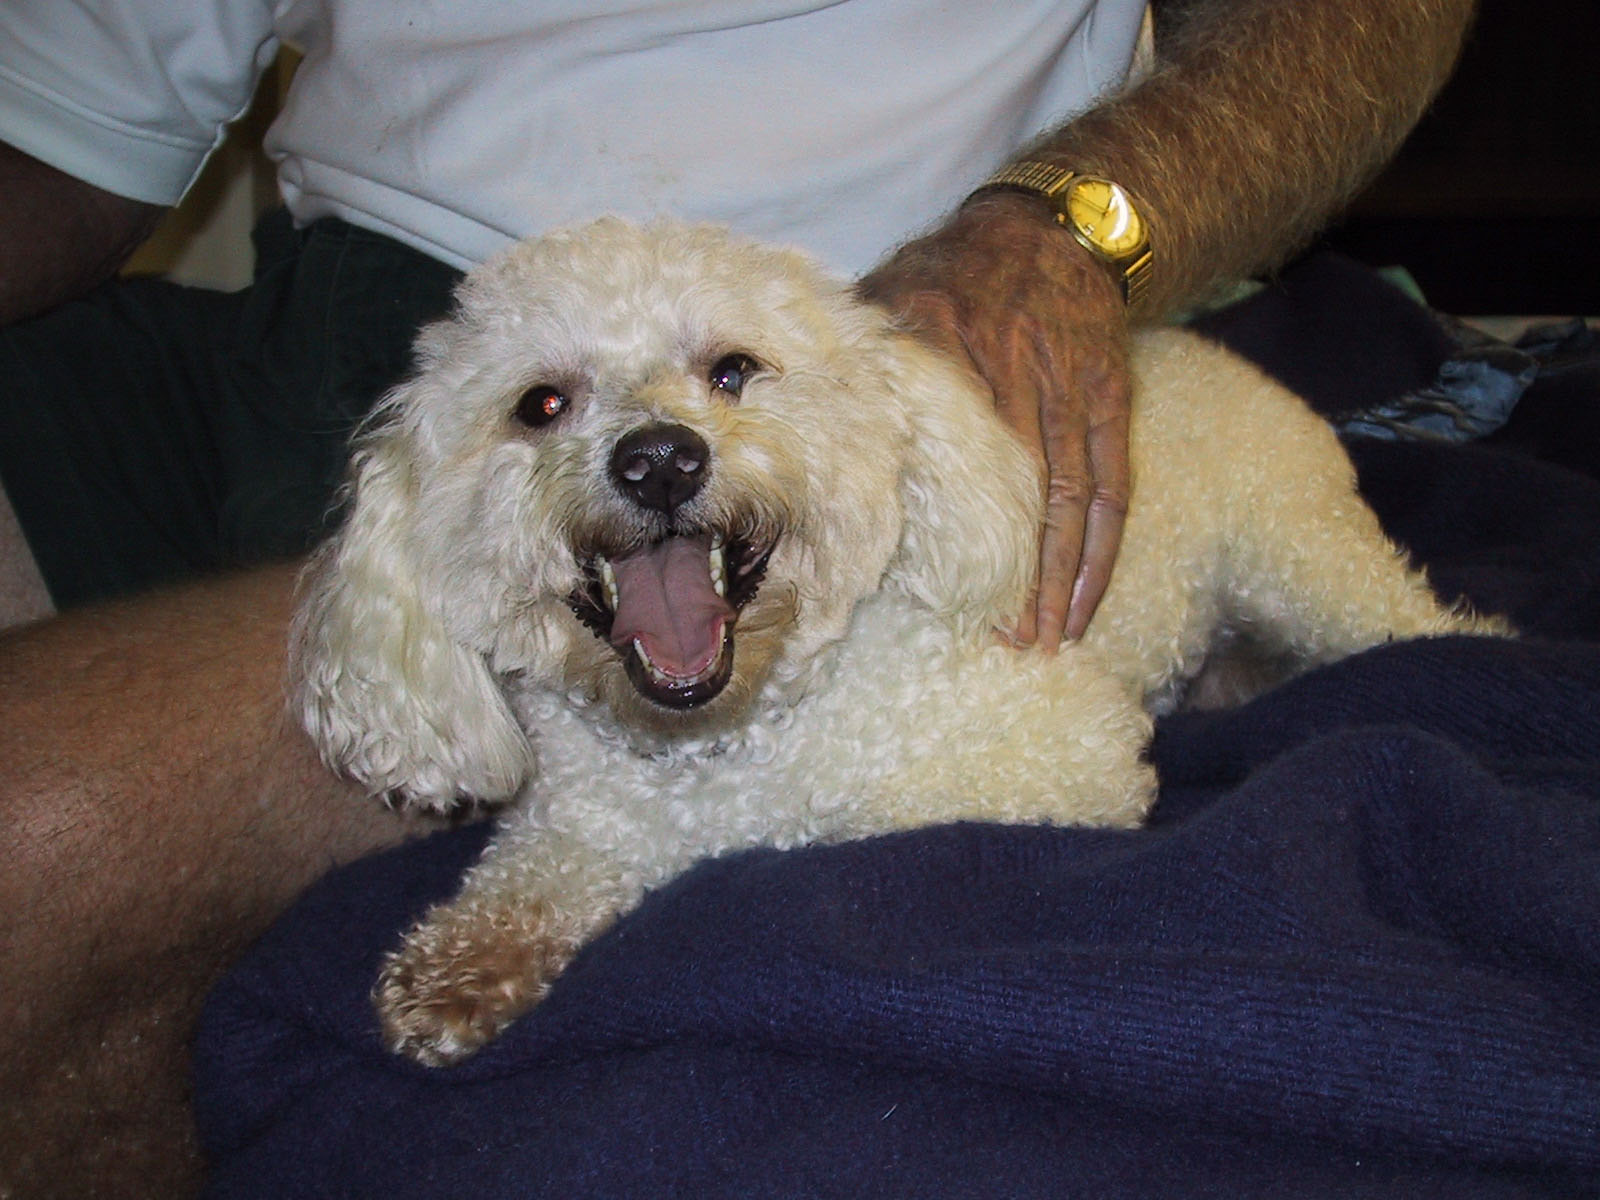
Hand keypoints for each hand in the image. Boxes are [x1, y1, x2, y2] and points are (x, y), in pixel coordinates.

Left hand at [857, 192, 1131, 649]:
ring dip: (1061, 574)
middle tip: (1008, 641)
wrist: (1052, 229)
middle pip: (1015, 487)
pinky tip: (1085, 596)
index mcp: (944, 345)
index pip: (936, 448)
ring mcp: (1068, 386)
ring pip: (1070, 496)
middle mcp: (1012, 368)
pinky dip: (1101, 546)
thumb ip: (846, 355)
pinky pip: (1111, 483)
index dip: (935, 525)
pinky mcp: (1109, 396)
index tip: (924, 590)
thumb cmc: (955, 270)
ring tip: (1047, 637)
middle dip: (1017, 574)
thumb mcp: (890, 291)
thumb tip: (765, 397)